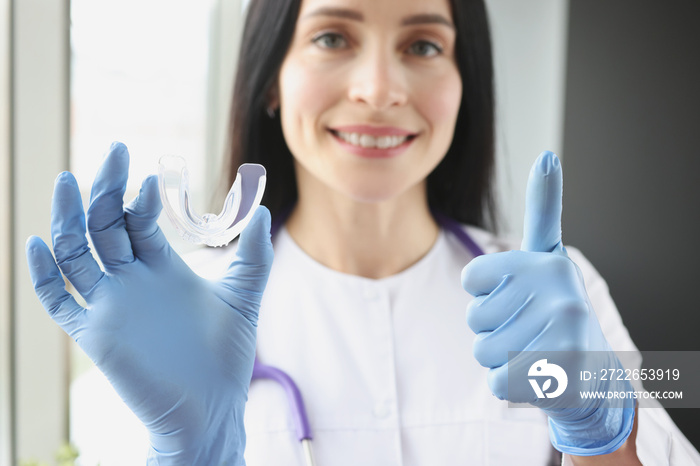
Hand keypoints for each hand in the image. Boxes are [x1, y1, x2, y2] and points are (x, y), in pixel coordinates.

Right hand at [26, 142, 273, 464]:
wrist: (212, 407)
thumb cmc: (227, 354)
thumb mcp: (244, 294)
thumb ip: (253, 253)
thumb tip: (264, 210)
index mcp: (159, 266)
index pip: (136, 220)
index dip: (140, 196)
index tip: (152, 175)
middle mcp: (130, 280)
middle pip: (104, 225)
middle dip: (105, 190)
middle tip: (113, 152)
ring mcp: (111, 306)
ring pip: (76, 254)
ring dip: (68, 219)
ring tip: (67, 180)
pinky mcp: (97, 335)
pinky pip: (60, 303)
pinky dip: (44, 276)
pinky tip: (39, 245)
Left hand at [461, 151, 634, 455]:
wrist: (591, 375)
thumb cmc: (552, 313)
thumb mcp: (546, 259)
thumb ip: (543, 211)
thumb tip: (547, 156)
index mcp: (546, 260)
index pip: (472, 278)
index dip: (482, 292)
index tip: (512, 292)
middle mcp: (560, 287)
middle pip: (474, 318)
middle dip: (491, 331)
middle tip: (527, 330)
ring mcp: (566, 328)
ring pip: (484, 350)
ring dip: (500, 358)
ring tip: (533, 351)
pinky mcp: (564, 369)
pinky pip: (499, 381)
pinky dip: (511, 385)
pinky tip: (539, 376)